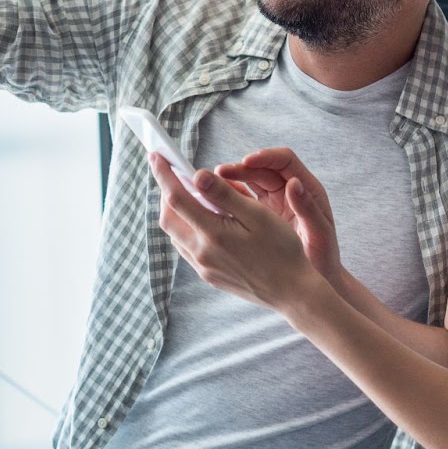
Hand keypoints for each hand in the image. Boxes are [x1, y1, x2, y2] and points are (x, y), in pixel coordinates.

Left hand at [148, 153, 326, 311]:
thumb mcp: (257, 215)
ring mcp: (203, 267)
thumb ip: (225, 194)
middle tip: (177, 174)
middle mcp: (201, 253)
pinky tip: (205, 221)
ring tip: (195, 195)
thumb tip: (197, 175)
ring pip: (175, 234)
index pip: (176, 198)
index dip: (164, 174)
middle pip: (168, 218)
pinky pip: (186, 248)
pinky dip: (187, 228)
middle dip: (167, 193)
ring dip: (177, 212)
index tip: (156, 156)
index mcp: (213, 234)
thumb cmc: (282, 250)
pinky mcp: (209, 275)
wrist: (291, 292)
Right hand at [217, 148, 342, 281]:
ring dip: (231, 181)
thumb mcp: (319, 234)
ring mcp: (273, 203)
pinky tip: (212, 201)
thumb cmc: (323, 259)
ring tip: (211, 184)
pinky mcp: (261, 217)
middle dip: (241, 168)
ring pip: (249, 183)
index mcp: (307, 189)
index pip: (285, 162)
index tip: (247, 161)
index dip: (266, 158)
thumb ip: (307, 208)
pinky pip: (243, 200)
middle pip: (262, 170)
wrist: (312, 282)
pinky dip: (229, 198)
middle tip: (220, 172)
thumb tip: (293, 182)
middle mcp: (289, 192)